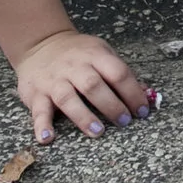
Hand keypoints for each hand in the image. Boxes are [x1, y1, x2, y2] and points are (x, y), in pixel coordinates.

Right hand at [13, 29, 154, 143]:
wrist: (41, 44)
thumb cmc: (79, 54)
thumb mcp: (102, 54)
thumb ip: (120, 73)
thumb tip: (146, 94)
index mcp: (95, 56)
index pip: (117, 73)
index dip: (132, 92)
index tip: (143, 111)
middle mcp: (74, 67)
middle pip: (93, 85)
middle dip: (111, 105)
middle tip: (124, 122)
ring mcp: (54, 81)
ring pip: (68, 98)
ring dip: (83, 116)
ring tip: (98, 132)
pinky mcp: (36, 94)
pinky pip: (38, 111)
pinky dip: (42, 125)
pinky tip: (47, 138)